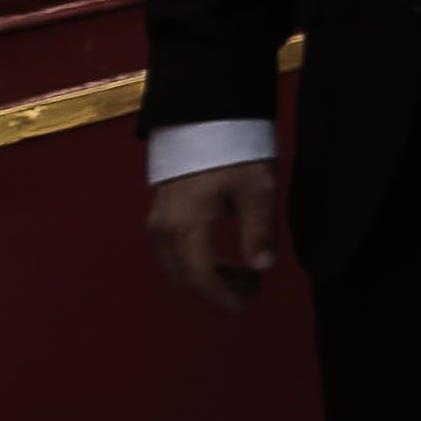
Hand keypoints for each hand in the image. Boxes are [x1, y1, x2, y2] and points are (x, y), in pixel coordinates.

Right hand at [146, 157, 283, 309]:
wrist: (203, 112)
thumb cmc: (233, 150)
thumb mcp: (257, 190)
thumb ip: (260, 231)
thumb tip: (262, 267)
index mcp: (184, 227)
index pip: (201, 276)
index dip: (223, 296)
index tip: (246, 307)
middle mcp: (163, 227)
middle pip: (186, 273)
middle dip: (218, 287)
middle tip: (254, 290)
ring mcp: (158, 216)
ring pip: (178, 261)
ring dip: (209, 273)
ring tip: (247, 274)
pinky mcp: (162, 206)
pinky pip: (176, 246)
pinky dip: (199, 257)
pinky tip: (227, 253)